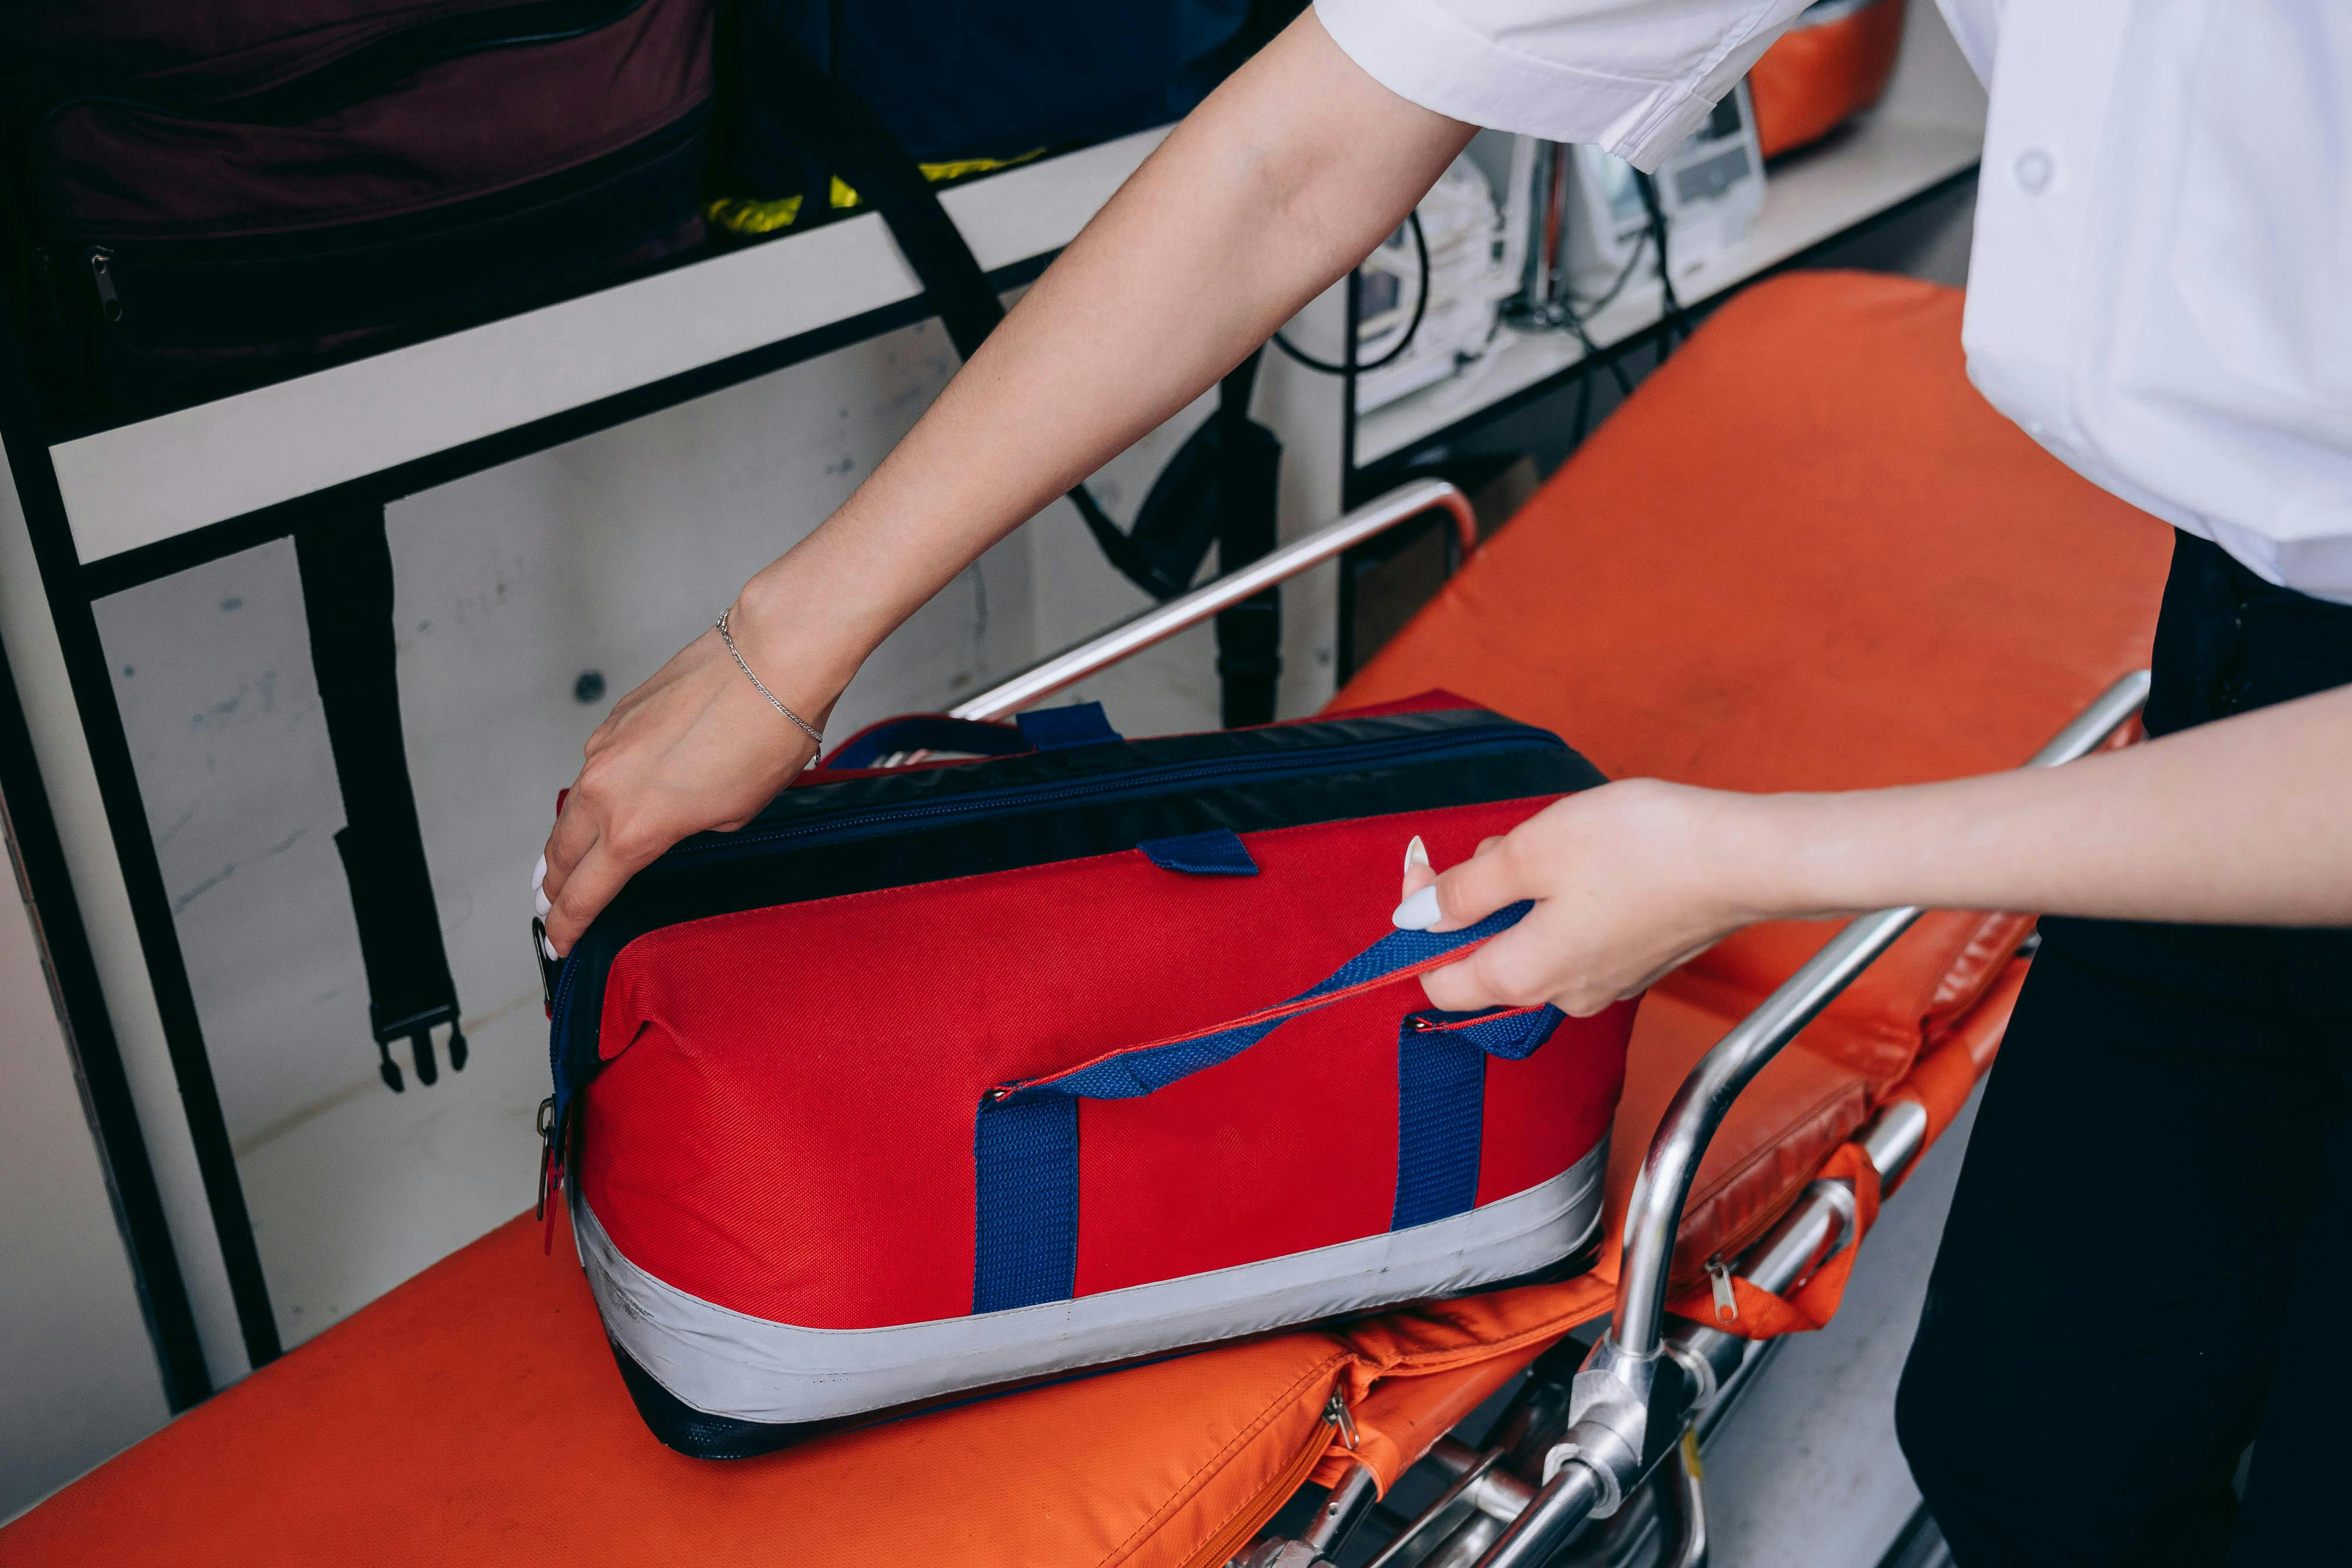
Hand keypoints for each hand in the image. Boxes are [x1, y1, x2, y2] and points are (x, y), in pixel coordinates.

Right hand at [536, 590, 842, 955]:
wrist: (770, 660)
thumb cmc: (766, 736)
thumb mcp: (734, 813)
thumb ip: (689, 830)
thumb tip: (675, 823)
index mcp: (634, 829)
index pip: (583, 893)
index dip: (567, 924)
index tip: (560, 940)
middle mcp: (606, 790)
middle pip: (560, 854)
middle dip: (554, 887)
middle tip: (551, 907)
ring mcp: (605, 749)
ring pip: (573, 808)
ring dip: (568, 839)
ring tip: (564, 862)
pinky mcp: (617, 717)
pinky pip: (595, 767)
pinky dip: (595, 792)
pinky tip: (607, 799)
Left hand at [1394, 781, 1782, 1016]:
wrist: (1743, 858)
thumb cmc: (1639, 849)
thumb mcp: (1529, 853)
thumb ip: (1464, 891)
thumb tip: (1415, 918)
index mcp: (1524, 977)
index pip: (1439, 982)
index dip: (1422, 925)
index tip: (1430, 869)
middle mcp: (1562, 996)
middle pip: (1487, 955)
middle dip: (1481, 896)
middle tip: (1510, 841)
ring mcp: (1604, 983)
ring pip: (1533, 938)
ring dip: (1527, 890)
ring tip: (1559, 842)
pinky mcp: (1636, 962)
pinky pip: (1576, 935)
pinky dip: (1568, 898)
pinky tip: (1594, 858)